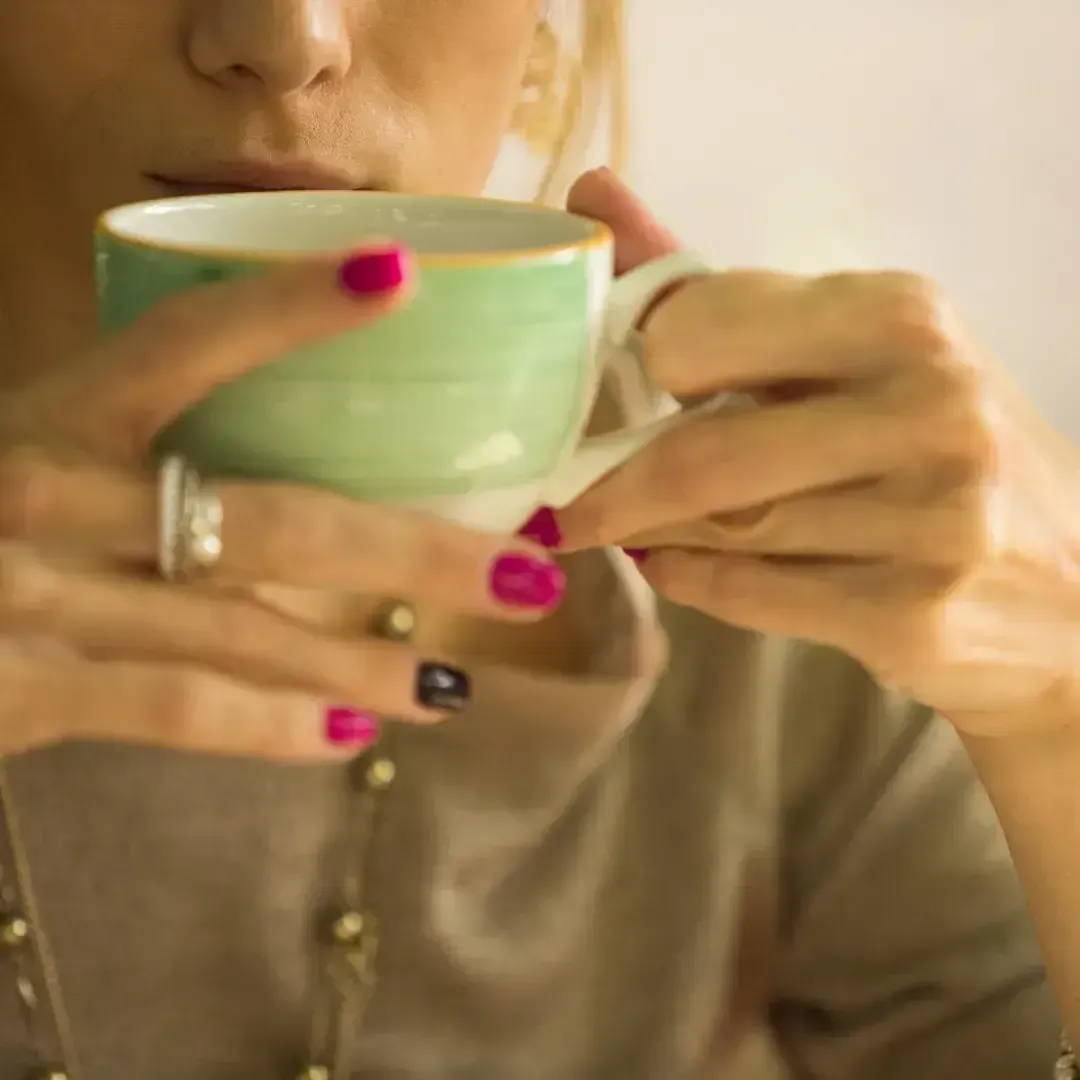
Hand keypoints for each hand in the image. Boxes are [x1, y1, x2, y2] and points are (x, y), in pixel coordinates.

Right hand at [0, 246, 563, 760]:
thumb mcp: (41, 440)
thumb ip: (139, 436)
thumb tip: (286, 441)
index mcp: (56, 412)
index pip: (187, 340)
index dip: (288, 304)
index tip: (398, 274)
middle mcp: (50, 495)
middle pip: (273, 522)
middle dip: (416, 552)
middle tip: (530, 571)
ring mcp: (36, 600)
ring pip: (241, 635)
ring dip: (362, 662)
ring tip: (455, 684)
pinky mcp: (21, 694)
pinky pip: (172, 713)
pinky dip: (264, 731)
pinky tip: (347, 738)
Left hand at [558, 170, 1079, 736]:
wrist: (1068, 586)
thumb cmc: (940, 447)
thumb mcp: (857, 347)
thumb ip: (718, 286)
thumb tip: (590, 194)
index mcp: (903, 318)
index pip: (705, 327)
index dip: (638, 364)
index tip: (605, 388)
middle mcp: (930, 408)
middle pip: (701, 456)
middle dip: (613, 485)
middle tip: (565, 497)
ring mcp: (931, 521)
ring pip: (720, 532)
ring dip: (652, 532)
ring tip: (625, 524)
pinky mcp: (911, 615)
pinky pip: (745, 596)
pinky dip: (686, 580)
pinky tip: (671, 563)